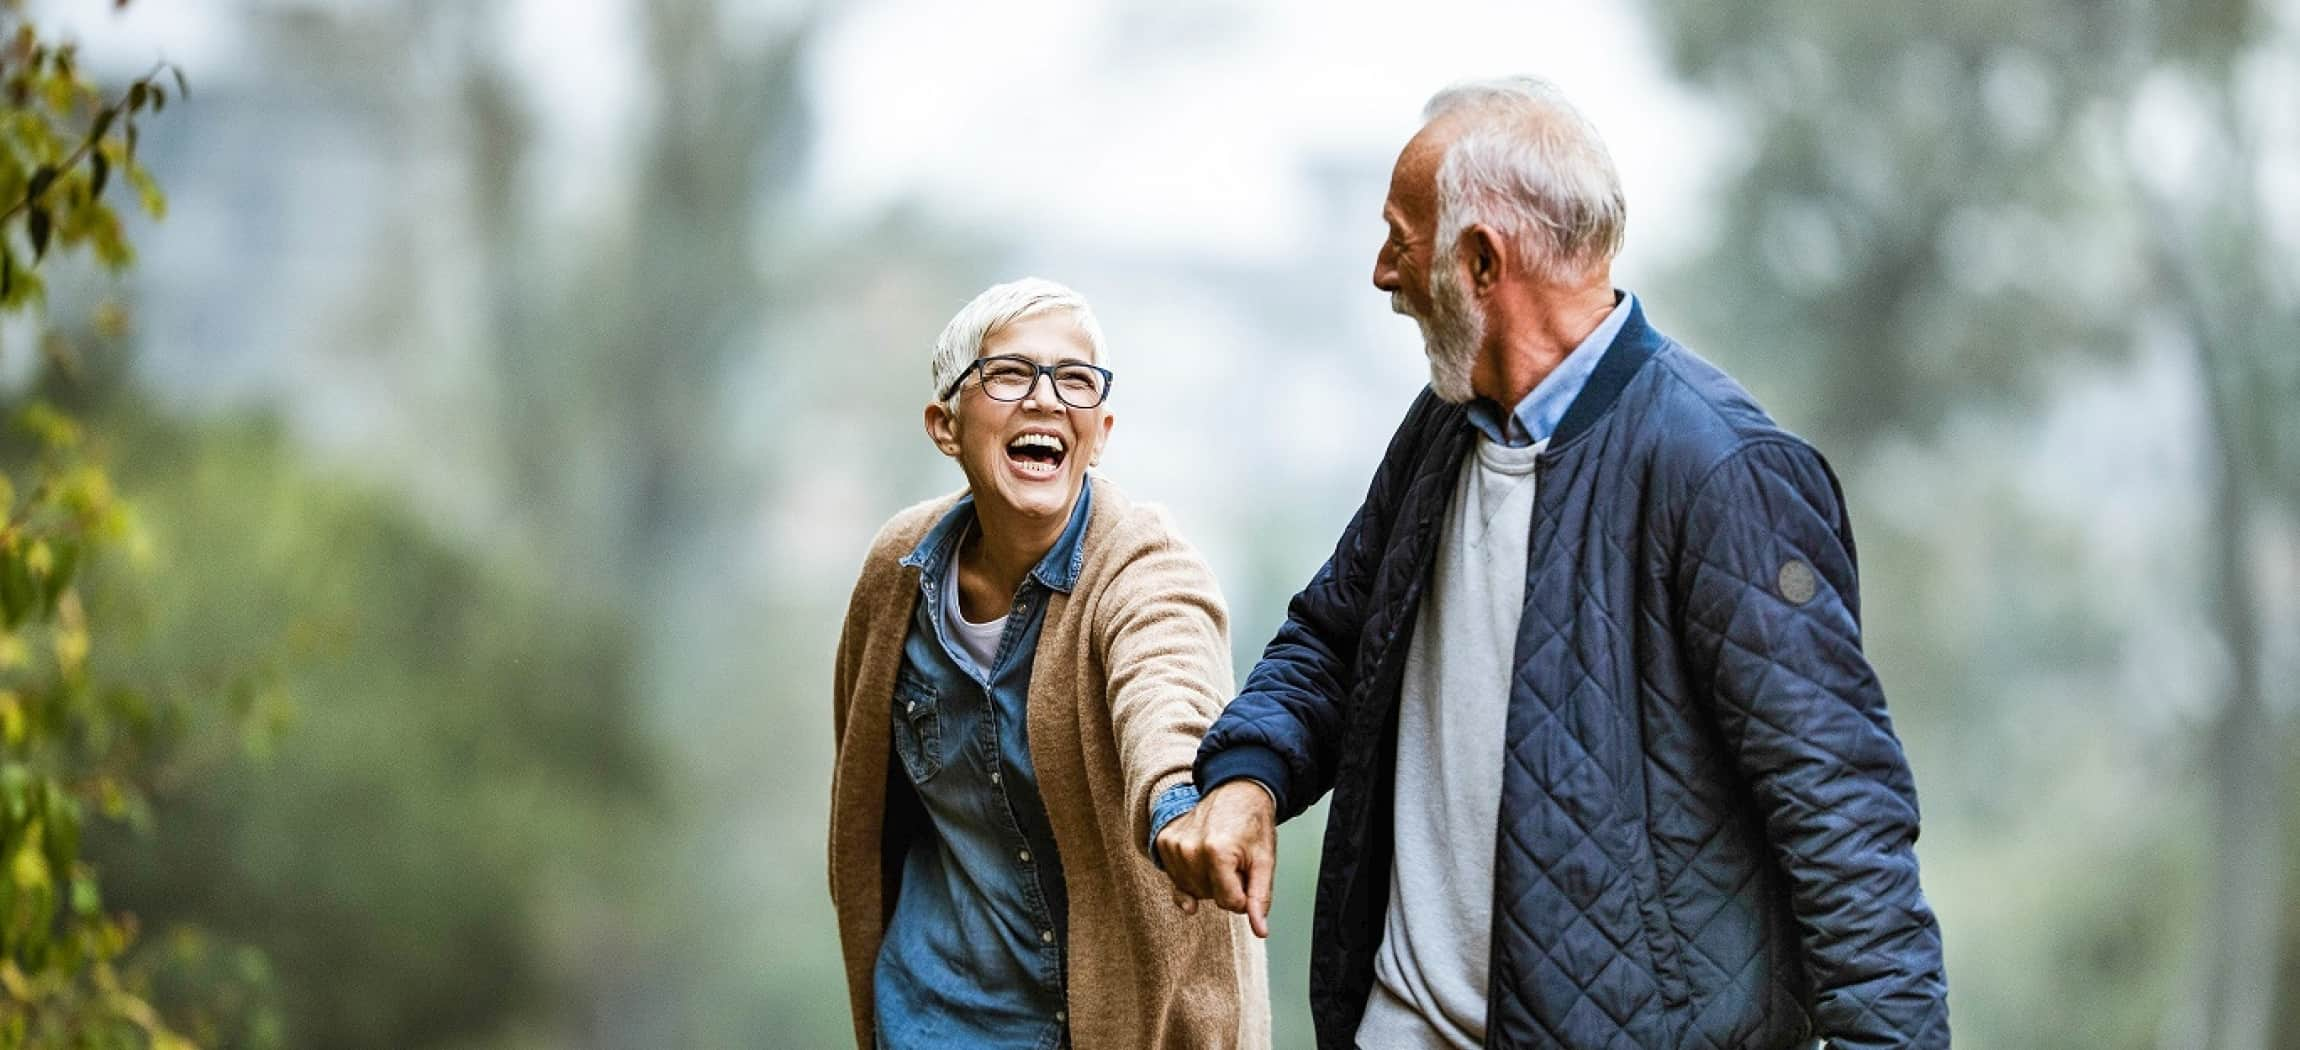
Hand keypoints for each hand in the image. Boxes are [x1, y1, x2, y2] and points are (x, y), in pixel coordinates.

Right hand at [1154, 780, 1277, 937]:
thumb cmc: (1252, 825)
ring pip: (1193, 891)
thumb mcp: (1264, 861)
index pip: (1230, 903)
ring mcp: (1172, 846)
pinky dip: (1192, 875)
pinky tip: (1201, 857)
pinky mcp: (1163, 843)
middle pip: (1210, 897)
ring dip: (1208, 881)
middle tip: (1235, 858)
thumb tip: (1260, 931)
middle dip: (1226, 885)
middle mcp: (1189, 849)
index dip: (1244, 894)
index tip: (1248, 871)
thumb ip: (1259, 898)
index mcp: (1217, 853)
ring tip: (1219, 855)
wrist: (1235, 791)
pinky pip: (1178, 879)